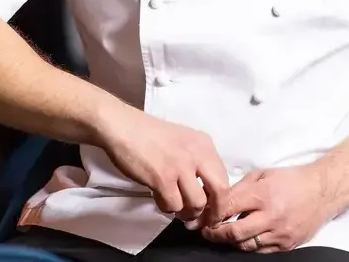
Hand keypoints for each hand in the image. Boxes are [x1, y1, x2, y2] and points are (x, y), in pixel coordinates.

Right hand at [96, 103, 230, 221]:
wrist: (123, 126)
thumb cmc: (150, 135)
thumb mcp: (183, 142)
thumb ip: (197, 164)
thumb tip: (207, 197)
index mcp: (204, 144)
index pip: (225, 179)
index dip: (220, 201)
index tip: (211, 212)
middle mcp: (197, 153)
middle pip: (220, 193)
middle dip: (213, 213)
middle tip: (201, 222)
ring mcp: (180, 166)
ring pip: (196, 204)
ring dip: (185, 212)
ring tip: (174, 205)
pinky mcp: (162, 178)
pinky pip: (173, 206)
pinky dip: (166, 207)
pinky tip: (158, 197)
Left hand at [200, 165, 329, 252]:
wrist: (322, 191)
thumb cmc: (291, 179)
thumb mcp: (263, 174)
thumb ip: (240, 187)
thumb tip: (220, 199)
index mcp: (263, 194)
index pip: (228, 208)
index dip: (212, 214)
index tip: (203, 216)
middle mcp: (271, 217)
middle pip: (234, 233)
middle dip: (216, 234)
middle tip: (207, 231)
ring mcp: (279, 234)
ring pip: (246, 245)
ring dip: (231, 241)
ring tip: (223, 234)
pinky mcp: (286, 245)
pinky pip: (261, 251)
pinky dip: (249, 245)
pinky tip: (245, 237)